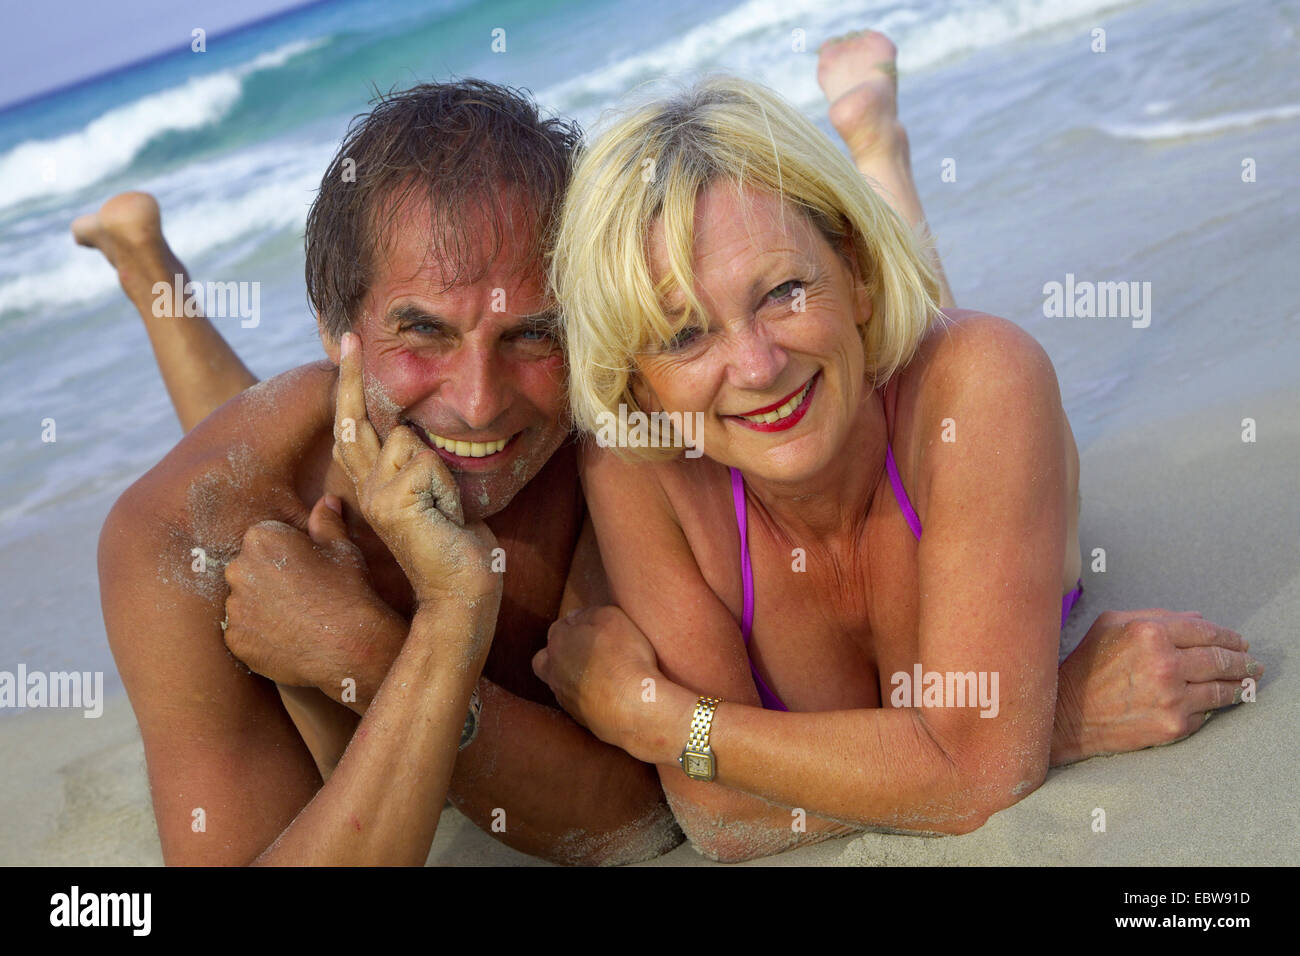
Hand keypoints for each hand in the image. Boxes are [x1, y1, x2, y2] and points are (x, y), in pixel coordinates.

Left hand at [222, 494, 406, 696]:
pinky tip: (288, 638)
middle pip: (249, 569)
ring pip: (244, 602)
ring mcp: (234, 608)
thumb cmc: (348, 591)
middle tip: (302, 595)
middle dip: (269, 579)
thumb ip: (326, 522)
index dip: (287, 554)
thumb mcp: (342, 549)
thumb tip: (327, 500)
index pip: (264, 540)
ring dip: (262, 607)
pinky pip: (244, 632)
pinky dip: (260, 635)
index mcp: (261, 539)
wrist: (348, 645)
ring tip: (296, 619)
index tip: (306, 569)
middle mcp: (238, 570)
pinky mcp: (236, 640)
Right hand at [332, 332, 500, 610]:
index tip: (346, 346)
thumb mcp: (439, 496)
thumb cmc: (460, 547)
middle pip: (354, 421)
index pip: (354, 430)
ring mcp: (376, 496)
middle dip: (349, 377)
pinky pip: (426, 462)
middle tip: (348, 337)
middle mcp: (367, 490)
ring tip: (447, 506)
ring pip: (408, 440)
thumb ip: (420, 466)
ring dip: (440, 468)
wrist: (462, 592)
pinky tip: (448, 516)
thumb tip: (416, 433)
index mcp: (375, 488)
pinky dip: (448, 486)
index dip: (347, 389)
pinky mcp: (393, 503)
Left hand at [532, 605, 663, 759]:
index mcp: (558, 642)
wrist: (635, 707)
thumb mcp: (611, 617)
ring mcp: (566, 698)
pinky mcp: (581, 719)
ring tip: (601, 675)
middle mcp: (555, 671)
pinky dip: (589, 698)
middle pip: (544, 660)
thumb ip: (589, 613)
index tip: (597, 628)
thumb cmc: (624, 657)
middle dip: (558, 655)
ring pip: (560, 684)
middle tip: (584, 652)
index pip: (559, 627)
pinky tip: (609, 694)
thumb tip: (575, 617)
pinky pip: (579, 704)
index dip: (578, 626)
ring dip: (573, 679)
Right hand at [1054, 609, 1261, 763]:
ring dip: (1240, 685)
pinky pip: (1207, 712)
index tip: (1240, 641)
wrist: (1069, 713)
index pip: (1206, 631)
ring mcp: (1172, 696)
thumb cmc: (1088, 666)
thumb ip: (1156, 616)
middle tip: (1253, 664)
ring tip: (1248, 682)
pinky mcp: (1175, 724)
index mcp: (1149, 632)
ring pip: (1222, 688)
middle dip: (1243, 661)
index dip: (1228, 636)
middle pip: (1220, 659)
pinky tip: (1222, 701)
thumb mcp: (1111, 625)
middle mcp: (1165, 663)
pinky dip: (1215, 706)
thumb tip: (1198, 619)